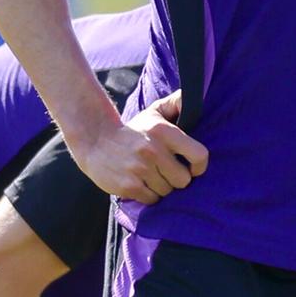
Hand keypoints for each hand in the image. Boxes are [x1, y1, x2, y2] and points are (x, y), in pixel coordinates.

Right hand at [70, 91, 207, 203]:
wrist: (96, 140)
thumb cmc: (134, 130)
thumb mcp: (154, 112)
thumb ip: (176, 103)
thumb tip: (193, 96)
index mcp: (164, 132)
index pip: (199, 155)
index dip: (200, 166)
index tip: (193, 168)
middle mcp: (153, 150)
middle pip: (183, 180)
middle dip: (177, 179)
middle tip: (167, 172)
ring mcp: (140, 169)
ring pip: (167, 192)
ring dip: (162, 188)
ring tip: (151, 176)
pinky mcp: (129, 186)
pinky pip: (152, 200)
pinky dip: (149, 195)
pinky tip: (141, 183)